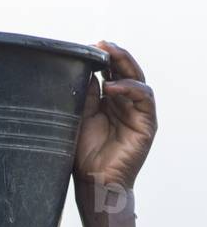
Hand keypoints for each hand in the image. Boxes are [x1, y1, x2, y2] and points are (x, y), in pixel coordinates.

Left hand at [74, 40, 157, 191]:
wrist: (94, 183)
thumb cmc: (85, 157)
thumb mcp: (80, 119)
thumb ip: (86, 97)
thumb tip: (87, 71)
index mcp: (109, 104)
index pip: (110, 74)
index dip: (103, 59)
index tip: (90, 47)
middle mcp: (125, 105)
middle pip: (125, 72)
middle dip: (115, 55)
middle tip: (102, 43)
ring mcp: (137, 113)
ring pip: (137, 79)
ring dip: (124, 64)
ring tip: (109, 53)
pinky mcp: (147, 123)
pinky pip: (143, 98)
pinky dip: (129, 88)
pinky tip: (112, 86)